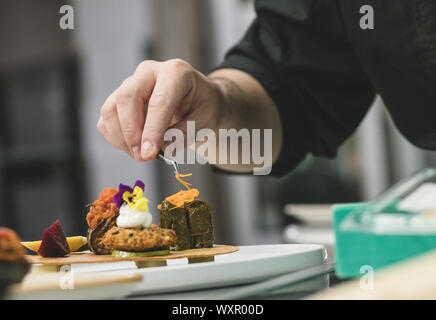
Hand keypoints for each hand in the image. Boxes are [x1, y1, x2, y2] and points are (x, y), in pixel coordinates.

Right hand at [97, 59, 221, 160]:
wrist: (199, 100)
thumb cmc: (203, 108)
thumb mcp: (205, 121)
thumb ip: (184, 135)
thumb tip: (161, 148)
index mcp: (175, 72)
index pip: (158, 101)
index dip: (152, 130)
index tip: (150, 153)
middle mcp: (149, 72)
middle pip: (126, 98)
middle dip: (132, 132)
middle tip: (144, 156)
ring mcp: (131, 83)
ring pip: (111, 109)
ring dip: (122, 138)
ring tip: (143, 154)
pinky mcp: (119, 98)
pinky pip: (106, 120)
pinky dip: (117, 138)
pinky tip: (135, 147)